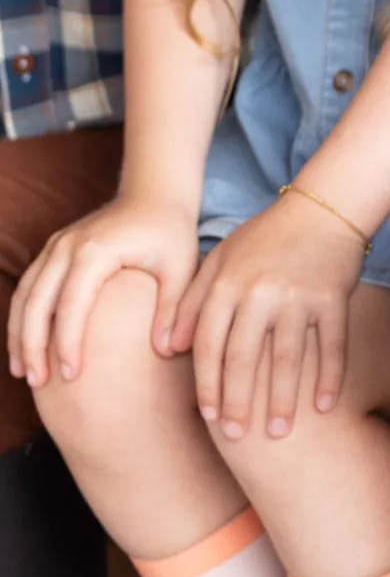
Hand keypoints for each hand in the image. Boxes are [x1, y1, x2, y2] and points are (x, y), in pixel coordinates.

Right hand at [8, 197, 199, 387]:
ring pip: (25, 296)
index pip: (72, 304)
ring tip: (26, 373)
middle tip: (39, 383)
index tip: (73, 376)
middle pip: (37, 302)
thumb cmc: (170, 231)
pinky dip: (23, 318)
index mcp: (96, 250)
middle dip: (33, 345)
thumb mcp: (182, 265)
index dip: (68, 342)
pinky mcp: (53, 250)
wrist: (156, 192)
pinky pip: (28, 287)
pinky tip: (27, 347)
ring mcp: (56, 246)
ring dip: (20, 335)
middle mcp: (67, 246)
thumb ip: (174, 306)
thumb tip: (166, 351)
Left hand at [169, 191, 367, 439]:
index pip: (209, 345)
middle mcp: (260, 291)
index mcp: (227, 283)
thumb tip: (168, 350)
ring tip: (280, 433)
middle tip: (239, 436)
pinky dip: (331, 376)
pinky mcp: (333, 296)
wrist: (324, 205)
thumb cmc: (267, 236)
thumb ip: (190, 300)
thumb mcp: (220, 259)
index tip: (210, 419)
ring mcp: (299, 295)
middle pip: (244, 358)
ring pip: (288, 357)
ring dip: (283, 399)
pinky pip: (332, 343)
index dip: (208, 386)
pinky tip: (326, 405)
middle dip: (239, 402)